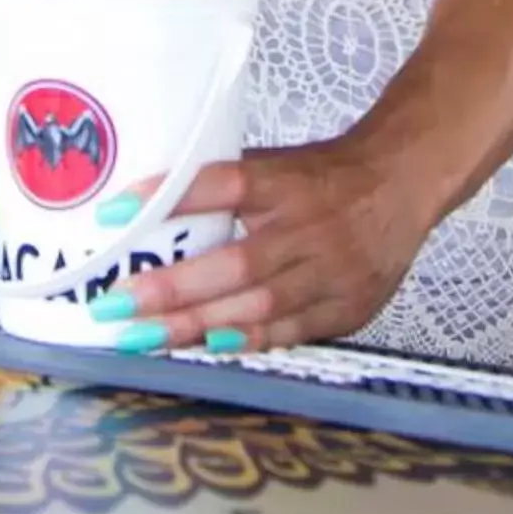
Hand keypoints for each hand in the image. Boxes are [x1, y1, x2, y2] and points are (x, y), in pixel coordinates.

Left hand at [107, 136, 435, 354]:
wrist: (402, 183)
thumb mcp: (272, 165)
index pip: (220, 184)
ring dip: (197, 325)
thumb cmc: (320, 178)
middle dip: (171, 290)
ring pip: (259, 306)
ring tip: (145, 338)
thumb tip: (140, 215)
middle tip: (115, 306)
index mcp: (284, 181)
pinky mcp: (349, 306)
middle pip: (235, 263)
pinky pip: (290, 332)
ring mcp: (333, 271)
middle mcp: (308, 226)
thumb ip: (218, 191)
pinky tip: (205, 348)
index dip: (167, 199)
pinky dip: (246, 341)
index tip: (111, 217)